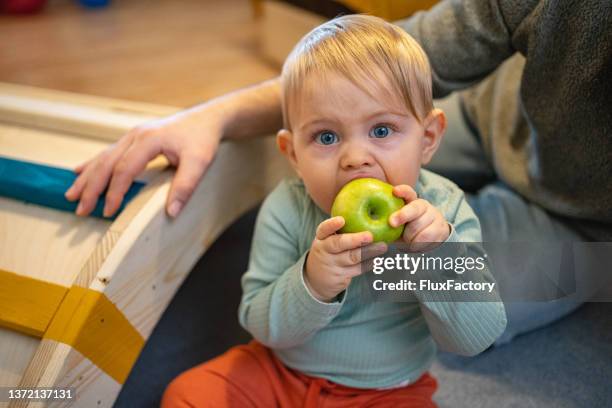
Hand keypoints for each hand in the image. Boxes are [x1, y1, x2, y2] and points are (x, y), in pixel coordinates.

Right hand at [64, 107, 223, 217]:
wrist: (207, 118)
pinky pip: (109, 152)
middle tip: (80, 209)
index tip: (109, 211)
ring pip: (103, 157)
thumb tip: (171, 212)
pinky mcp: (135, 138)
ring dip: (87, 177)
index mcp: (148, 140)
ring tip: (71, 195)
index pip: (124, 169)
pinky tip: (80, 172)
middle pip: (107, 163)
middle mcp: (136, 135)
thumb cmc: (203, 139)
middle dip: (91, 187)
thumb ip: (185, 187)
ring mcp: (133, 135)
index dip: (115, 192)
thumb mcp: (200, 163)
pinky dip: (93, 164)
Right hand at [304, 216, 386, 301]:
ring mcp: (332, 265)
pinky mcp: (340, 277)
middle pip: (338, 244)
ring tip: (383, 247)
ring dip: (369, 252)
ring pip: (352, 258)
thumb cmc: (330, 250)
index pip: (324, 229)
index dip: (332, 225)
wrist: (317, 278)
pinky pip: (357, 269)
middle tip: (370, 236)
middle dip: (355, 240)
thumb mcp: (329, 239)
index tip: (342, 219)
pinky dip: (369, 263)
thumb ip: (343, 229)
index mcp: (321, 238)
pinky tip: (379, 258)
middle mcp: (324, 250)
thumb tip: (369, 210)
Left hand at [389, 185, 450, 251]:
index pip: (408, 192)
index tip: (395, 191)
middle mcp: (422, 206)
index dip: (402, 191)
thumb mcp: (393, 225)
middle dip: (403, 215)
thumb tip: (364, 226)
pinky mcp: (441, 227)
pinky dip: (419, 245)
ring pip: (420, 226)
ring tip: (408, 241)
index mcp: (409, 202)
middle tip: (391, 223)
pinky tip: (416, 246)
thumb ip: (383, 222)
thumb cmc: (403, 231)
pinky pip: (428, 238)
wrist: (427, 239)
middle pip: (414, 209)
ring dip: (411, 237)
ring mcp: (433, 216)